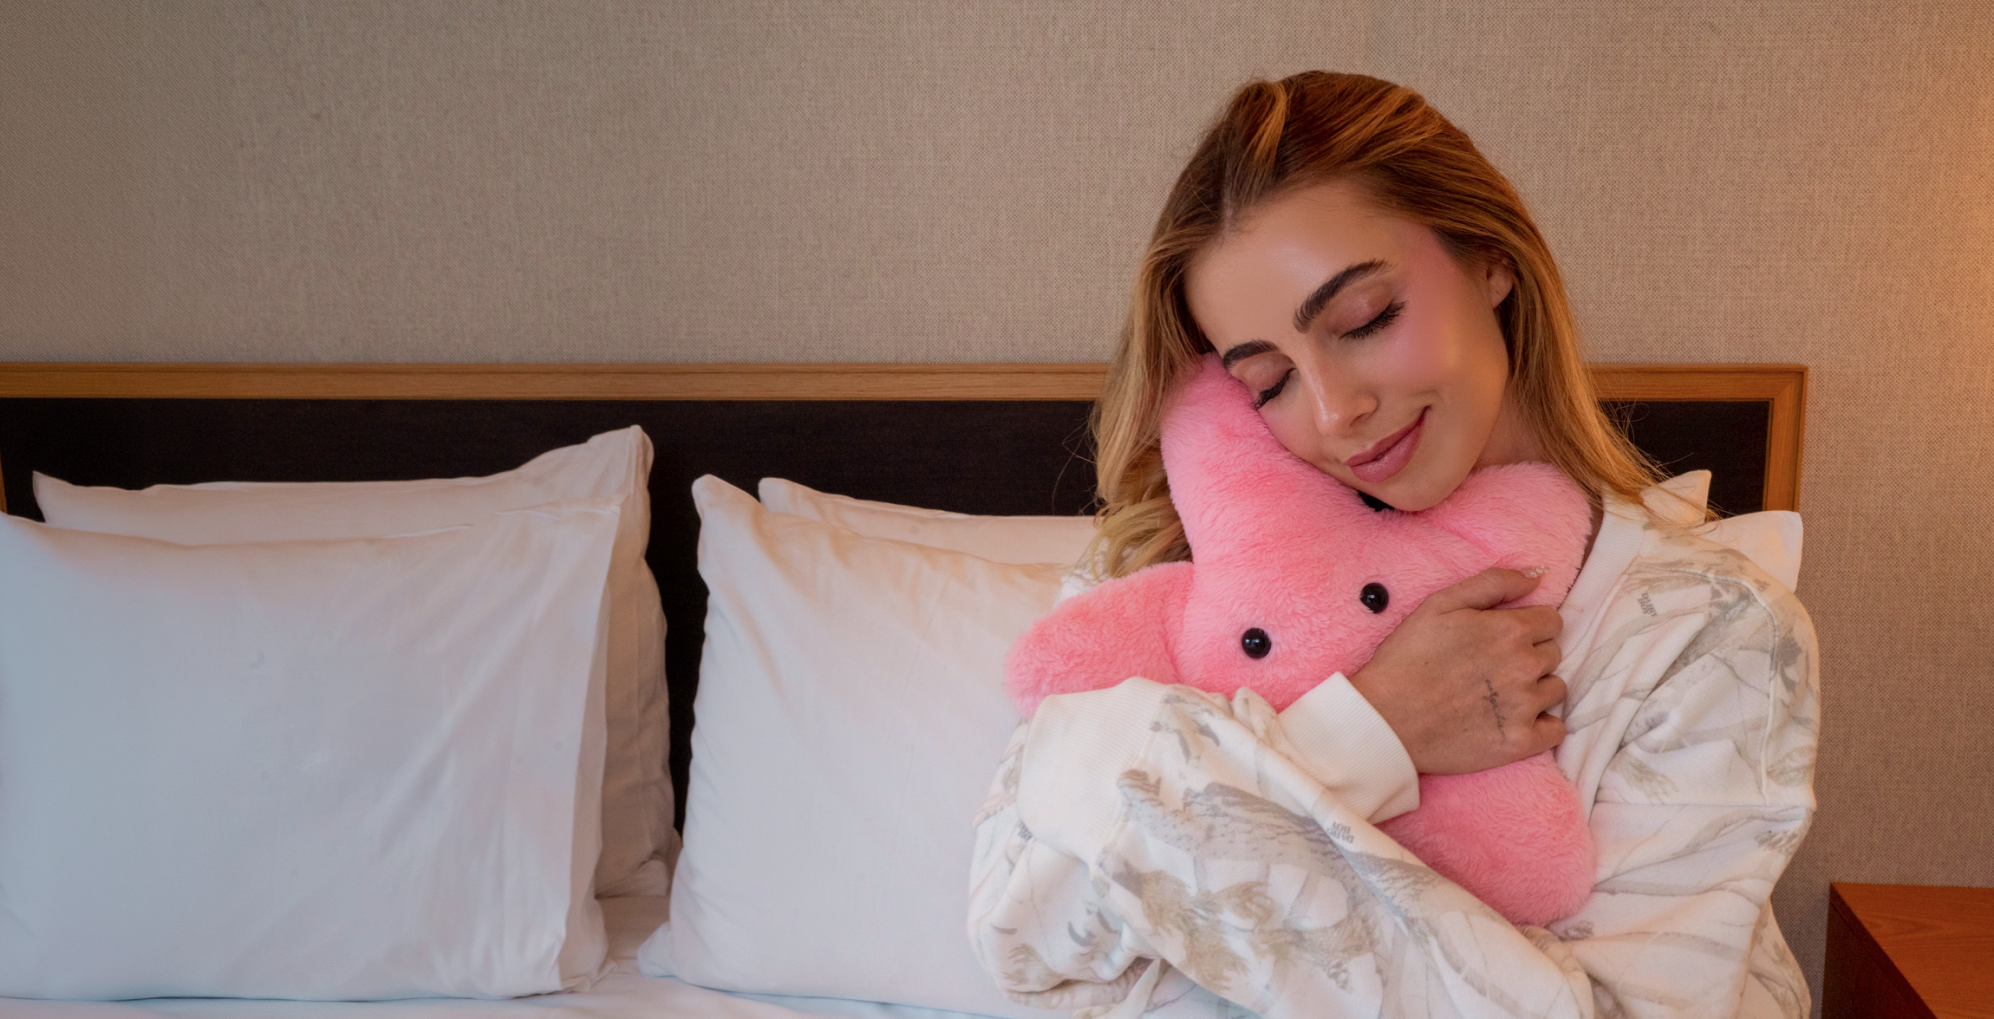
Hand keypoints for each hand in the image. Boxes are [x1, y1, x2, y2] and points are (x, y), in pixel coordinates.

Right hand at [1347, 567, 1567, 774]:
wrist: (1386, 717)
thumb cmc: (1407, 657)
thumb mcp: (1440, 604)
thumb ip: (1492, 583)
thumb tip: (1536, 576)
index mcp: (1510, 629)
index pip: (1552, 621)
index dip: (1529, 626)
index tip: (1505, 638)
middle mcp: (1525, 665)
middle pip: (1553, 654)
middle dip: (1530, 656)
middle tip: (1495, 667)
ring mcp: (1525, 706)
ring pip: (1556, 689)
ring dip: (1536, 689)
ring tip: (1501, 694)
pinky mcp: (1520, 742)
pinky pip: (1555, 730)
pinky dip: (1541, 725)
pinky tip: (1514, 720)